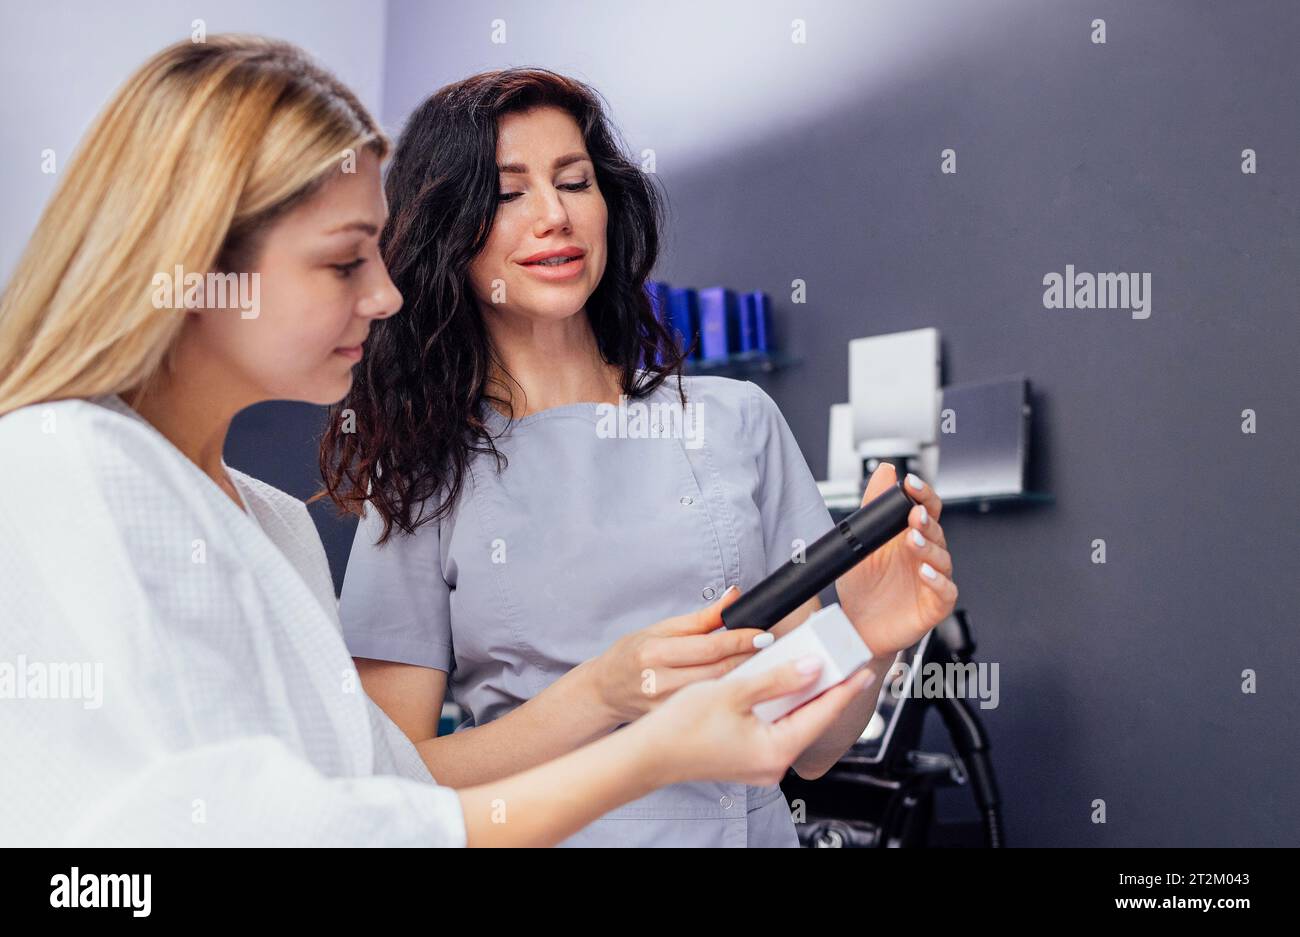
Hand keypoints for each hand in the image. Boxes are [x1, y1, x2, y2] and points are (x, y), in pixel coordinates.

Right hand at [587, 586, 771, 722]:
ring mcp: (666, 708)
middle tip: (775, 650)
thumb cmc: (632, 656)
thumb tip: (734, 597)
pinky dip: (731, 700)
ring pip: (719, 693)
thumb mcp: (661, 629)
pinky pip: (710, 710)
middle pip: (719, 671)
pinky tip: (747, 694)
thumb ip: (702, 618)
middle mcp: (660, 683)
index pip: (710, 647)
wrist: (605, 692)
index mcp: (655, 653)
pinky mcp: (673, 724)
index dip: (742, 639)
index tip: (765, 634)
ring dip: (747, 680)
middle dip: (751, 659)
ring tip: (768, 668)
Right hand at [643, 657, 875, 786]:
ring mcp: (760, 764)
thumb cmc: (681, 728)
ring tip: (814, 668)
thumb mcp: (733, 692)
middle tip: (841, 662)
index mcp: (775, 751)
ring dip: (802, 696)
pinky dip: (782, 707)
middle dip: (825, 690)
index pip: (822, 714)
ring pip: (793, 724)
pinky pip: (775, 729)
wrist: (648, 754)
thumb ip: (778, 680)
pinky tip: (781, 686)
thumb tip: (813, 668)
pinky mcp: (748, 759)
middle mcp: (773, 764)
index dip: (844, 689)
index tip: (862, 670)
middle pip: (811, 720)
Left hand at [834, 463, 957, 656]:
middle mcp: (924, 555)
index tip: (910, 483)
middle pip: (937, 530)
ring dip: (928, 547)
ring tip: (913, 540)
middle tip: (914, 514)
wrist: (858, 628)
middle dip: (926, 520)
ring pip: (941, 558)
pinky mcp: (936, 605)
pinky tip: (924, 572)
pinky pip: (945, 590)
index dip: (922, 494)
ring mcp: (932, 579)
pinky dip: (937, 580)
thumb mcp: (861, 543)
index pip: (926, 508)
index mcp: (909, 536)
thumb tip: (885, 470)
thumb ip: (874, 507)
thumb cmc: (863, 587)